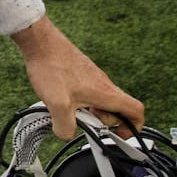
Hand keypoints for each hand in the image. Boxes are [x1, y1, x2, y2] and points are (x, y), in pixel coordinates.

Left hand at [11, 18, 143, 140]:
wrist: (39, 42)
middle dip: (105, 121)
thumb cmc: (51, 67)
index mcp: (106, 93)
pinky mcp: (82, 73)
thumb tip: (66, 134)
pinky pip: (90, 92)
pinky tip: (62, 100)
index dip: (134, 127)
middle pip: (118, 109)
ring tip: (71, 111)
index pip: (136, 111)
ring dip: (91, 111)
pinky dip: (81, 101)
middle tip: (87, 122)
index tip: (119, 135)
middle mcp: (104, 84)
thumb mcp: (57, 104)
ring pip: (102, 101)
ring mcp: (94, 77)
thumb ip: (65, 126)